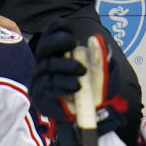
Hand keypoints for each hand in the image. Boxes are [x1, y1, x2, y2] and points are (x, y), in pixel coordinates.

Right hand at [29, 20, 126, 145]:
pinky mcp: (41, 97)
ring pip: (49, 67)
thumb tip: (96, 40)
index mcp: (60, 54)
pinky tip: (75, 88)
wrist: (94, 119)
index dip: (56, 27)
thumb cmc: (96, 91)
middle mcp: (48, 63)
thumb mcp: (104, 73)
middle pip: (45, 46)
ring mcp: (42, 80)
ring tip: (82, 72)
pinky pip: (48, 88)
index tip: (68, 26)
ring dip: (66, 67)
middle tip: (73, 42)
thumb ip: (101, 56)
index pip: (51, 34)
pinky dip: (63, 87)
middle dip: (57, 41)